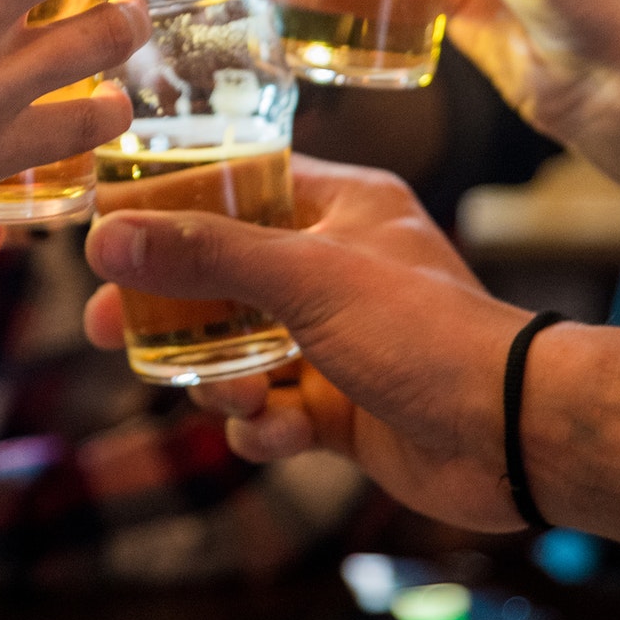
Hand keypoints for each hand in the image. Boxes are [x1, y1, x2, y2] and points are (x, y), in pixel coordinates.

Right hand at [82, 155, 532, 531]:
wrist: (513, 431)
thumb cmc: (426, 331)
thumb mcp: (304, 277)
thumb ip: (204, 255)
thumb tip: (107, 239)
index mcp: (340, 207)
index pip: (236, 187)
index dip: (169, 210)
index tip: (111, 236)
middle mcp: (338, 266)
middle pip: (223, 278)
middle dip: (172, 312)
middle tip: (110, 331)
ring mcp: (340, 341)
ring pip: (240, 353)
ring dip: (221, 381)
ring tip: (233, 398)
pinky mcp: (345, 409)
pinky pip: (276, 413)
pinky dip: (266, 427)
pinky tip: (279, 432)